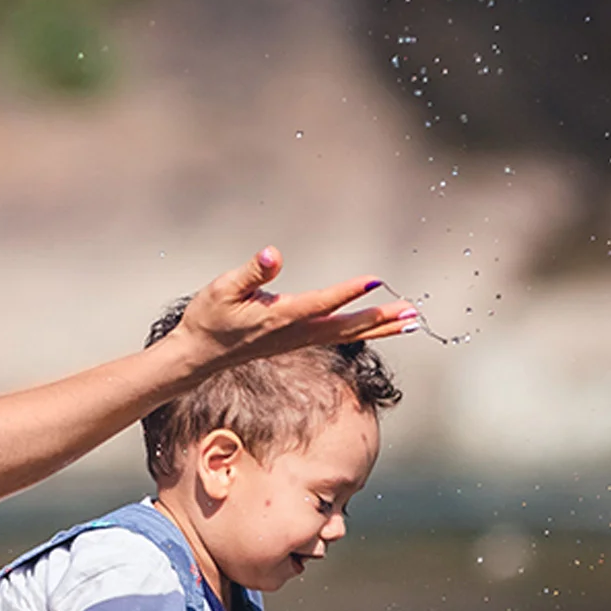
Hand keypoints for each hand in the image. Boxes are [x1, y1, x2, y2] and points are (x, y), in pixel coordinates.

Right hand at [177, 248, 417, 367]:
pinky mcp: (297, 340)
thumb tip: (273, 255)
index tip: (374, 281)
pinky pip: (338, 336)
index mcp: (278, 317)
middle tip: (412, 312)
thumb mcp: (222, 289)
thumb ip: (250, 272)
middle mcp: (294, 332)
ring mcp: (298, 339)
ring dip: (379, 327)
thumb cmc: (209, 318)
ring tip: (410, 319)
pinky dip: (363, 331)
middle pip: (345, 327)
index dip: (346, 293)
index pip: (319, 303)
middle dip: (379, 319)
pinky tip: (378, 326)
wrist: (199, 355)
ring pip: (346, 334)